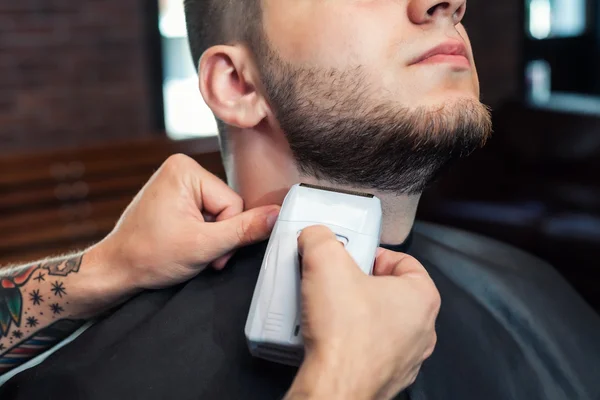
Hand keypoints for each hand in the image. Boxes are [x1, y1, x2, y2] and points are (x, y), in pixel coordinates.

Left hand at [95, 154, 279, 290]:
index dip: (225, 232)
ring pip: (219, 213)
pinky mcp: (176, 195)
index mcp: (185, 169)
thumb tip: (277, 214)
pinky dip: (200, 233)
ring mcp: (177, 182)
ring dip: (209, 236)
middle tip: (196, 252)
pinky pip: (205, 213)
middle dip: (217, 235)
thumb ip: (244, 230)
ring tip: (186, 248)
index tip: (206, 251)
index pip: (233, 202)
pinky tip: (183, 242)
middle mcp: (181, 168)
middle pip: (227, 206)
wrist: (116, 270)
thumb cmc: (149, 255)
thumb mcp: (204, 245)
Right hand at [289, 226, 439, 399]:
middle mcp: (423, 329)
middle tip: (335, 280)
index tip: (350, 257)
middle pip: (391, 292)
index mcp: (422, 297)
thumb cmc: (343, 330)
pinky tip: (330, 338)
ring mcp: (408, 358)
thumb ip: (320, 238)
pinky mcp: (387, 379)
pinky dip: (352, 342)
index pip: (404, 261)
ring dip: (357, 313)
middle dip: (361, 283)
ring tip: (328, 309)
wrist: (335, 387)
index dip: (373, 253)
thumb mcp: (325, 261)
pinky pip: (370, 350)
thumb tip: (315, 235)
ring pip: (382, 323)